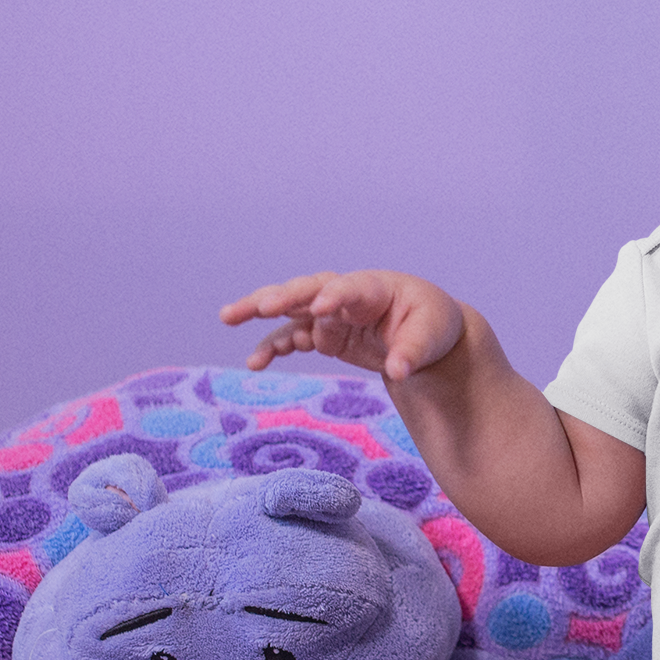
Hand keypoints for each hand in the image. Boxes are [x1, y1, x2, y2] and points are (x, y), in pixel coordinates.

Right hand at [218, 271, 464, 380]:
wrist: (425, 332)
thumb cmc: (430, 326)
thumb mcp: (431, 336)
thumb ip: (412, 353)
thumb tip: (399, 372)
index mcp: (376, 289)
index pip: (352, 288)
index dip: (336, 296)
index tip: (319, 308)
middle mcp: (346, 296)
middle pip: (309, 289)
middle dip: (284, 295)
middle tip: (260, 306)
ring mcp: (331, 313)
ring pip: (291, 308)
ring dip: (261, 312)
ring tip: (228, 318)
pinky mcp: (323, 332)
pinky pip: (293, 336)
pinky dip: (275, 347)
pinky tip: (256, 364)